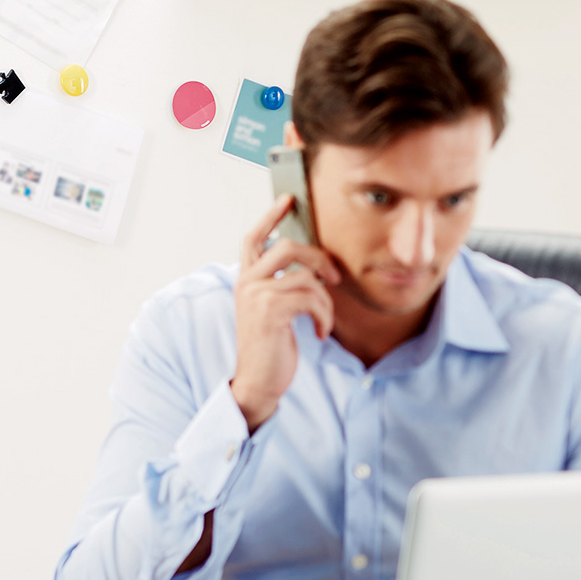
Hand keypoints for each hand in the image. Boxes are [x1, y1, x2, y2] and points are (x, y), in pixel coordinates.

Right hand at [230, 195, 340, 430]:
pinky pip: (311, 298)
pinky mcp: (270, 311)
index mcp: (245, 279)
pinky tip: (320, 332)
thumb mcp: (273, 309)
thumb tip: (313, 266)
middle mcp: (247, 283)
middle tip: (335, 278)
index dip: (271, 216)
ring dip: (325, 301)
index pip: (253, 238)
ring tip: (323, 321)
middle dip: (318, 259)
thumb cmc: (271, 345)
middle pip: (287, 247)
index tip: (289, 198)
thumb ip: (281, 284)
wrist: (259, 381)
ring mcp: (256, 296)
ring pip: (306, 277)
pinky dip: (323, 316)